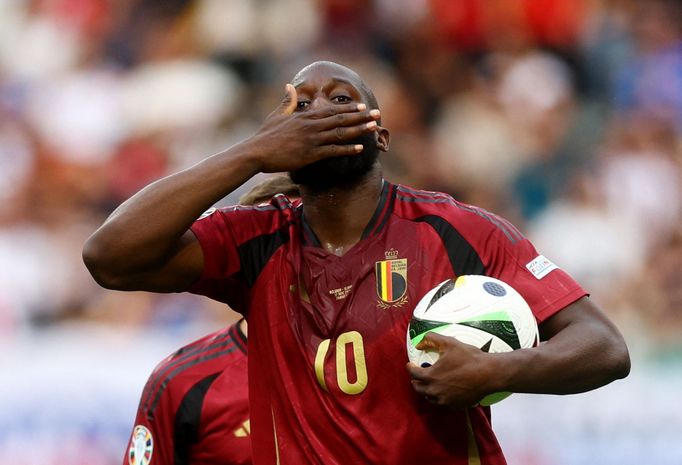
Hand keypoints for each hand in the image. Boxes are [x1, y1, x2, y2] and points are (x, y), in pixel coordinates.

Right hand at [245, 84, 380, 172]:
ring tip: (374, 127)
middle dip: (361, 116)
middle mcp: (311, 125)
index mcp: (304, 116)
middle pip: (341, 119)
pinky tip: (359, 148)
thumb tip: (290, 86)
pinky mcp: (310, 154)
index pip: (331, 110)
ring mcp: (312, 140)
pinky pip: (333, 151)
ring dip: (359, 130)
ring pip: (341, 133)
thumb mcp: (276, 115)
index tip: (362, 106)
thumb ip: (287, 101)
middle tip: (377, 113)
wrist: (255, 152)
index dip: (348, 108)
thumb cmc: (264, 136)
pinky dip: (347, 149)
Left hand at [406, 332, 499, 408]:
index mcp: (431, 376)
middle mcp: (435, 391)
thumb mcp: (449, 343)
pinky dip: (439, 398)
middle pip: (418, 388)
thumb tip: (419, 344)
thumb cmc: (469, 358)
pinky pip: (442, 403)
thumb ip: (431, 339)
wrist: (489, 374)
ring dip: (426, 390)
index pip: (413, 374)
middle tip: (418, 375)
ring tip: (429, 384)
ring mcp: (445, 400)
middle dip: (416, 380)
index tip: (411, 364)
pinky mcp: (455, 406)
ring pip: (429, 397)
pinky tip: (442, 391)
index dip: (410, 367)